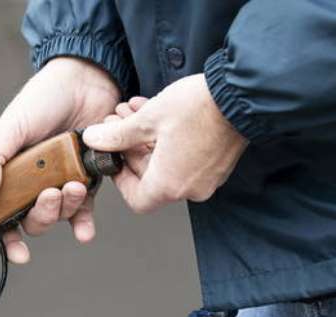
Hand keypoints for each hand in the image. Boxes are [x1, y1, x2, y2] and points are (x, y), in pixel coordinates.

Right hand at [0, 57, 119, 262]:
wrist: (86, 81)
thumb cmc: (43, 99)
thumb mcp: (10, 128)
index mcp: (9, 173)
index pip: (2, 214)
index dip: (7, 238)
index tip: (17, 253)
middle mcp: (34, 183)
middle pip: (34, 219)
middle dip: (42, 216)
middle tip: (51, 195)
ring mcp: (62, 182)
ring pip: (60, 214)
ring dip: (66, 209)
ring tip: (74, 185)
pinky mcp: (88, 179)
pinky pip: (84, 210)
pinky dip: (84, 223)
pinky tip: (85, 231)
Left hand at [82, 74, 247, 213]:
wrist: (240, 96)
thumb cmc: (198, 108)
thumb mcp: (148, 119)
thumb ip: (117, 135)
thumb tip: (94, 140)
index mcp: (170, 185)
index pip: (137, 200)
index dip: (121, 181)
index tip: (115, 159)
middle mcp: (190, 189)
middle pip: (152, 180)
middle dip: (132, 149)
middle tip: (120, 123)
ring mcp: (207, 179)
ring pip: (169, 166)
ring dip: (149, 141)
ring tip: (138, 111)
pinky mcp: (218, 166)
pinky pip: (187, 161)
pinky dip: (171, 144)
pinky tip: (161, 115)